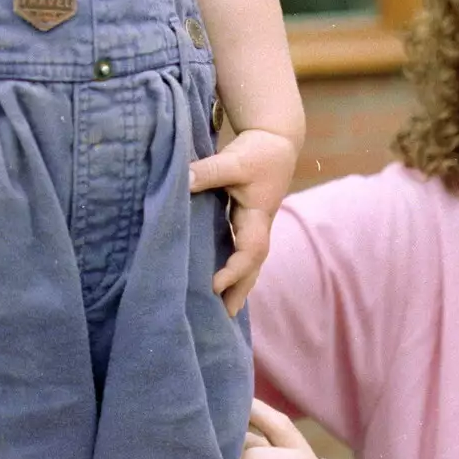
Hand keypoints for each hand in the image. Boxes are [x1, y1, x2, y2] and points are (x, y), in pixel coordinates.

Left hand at [188, 129, 297, 313]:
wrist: (276, 141)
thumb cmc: (258, 151)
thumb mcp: (233, 159)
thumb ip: (207, 171)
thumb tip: (182, 181)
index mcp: (258, 216)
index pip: (250, 250)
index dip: (234, 270)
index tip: (214, 285)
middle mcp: (258, 226)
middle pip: (253, 266)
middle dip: (240, 290)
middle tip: (224, 317)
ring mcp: (254, 225)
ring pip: (249, 261)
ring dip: (239, 285)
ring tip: (224, 312)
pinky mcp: (245, 220)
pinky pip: (241, 250)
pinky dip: (234, 269)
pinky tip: (221, 282)